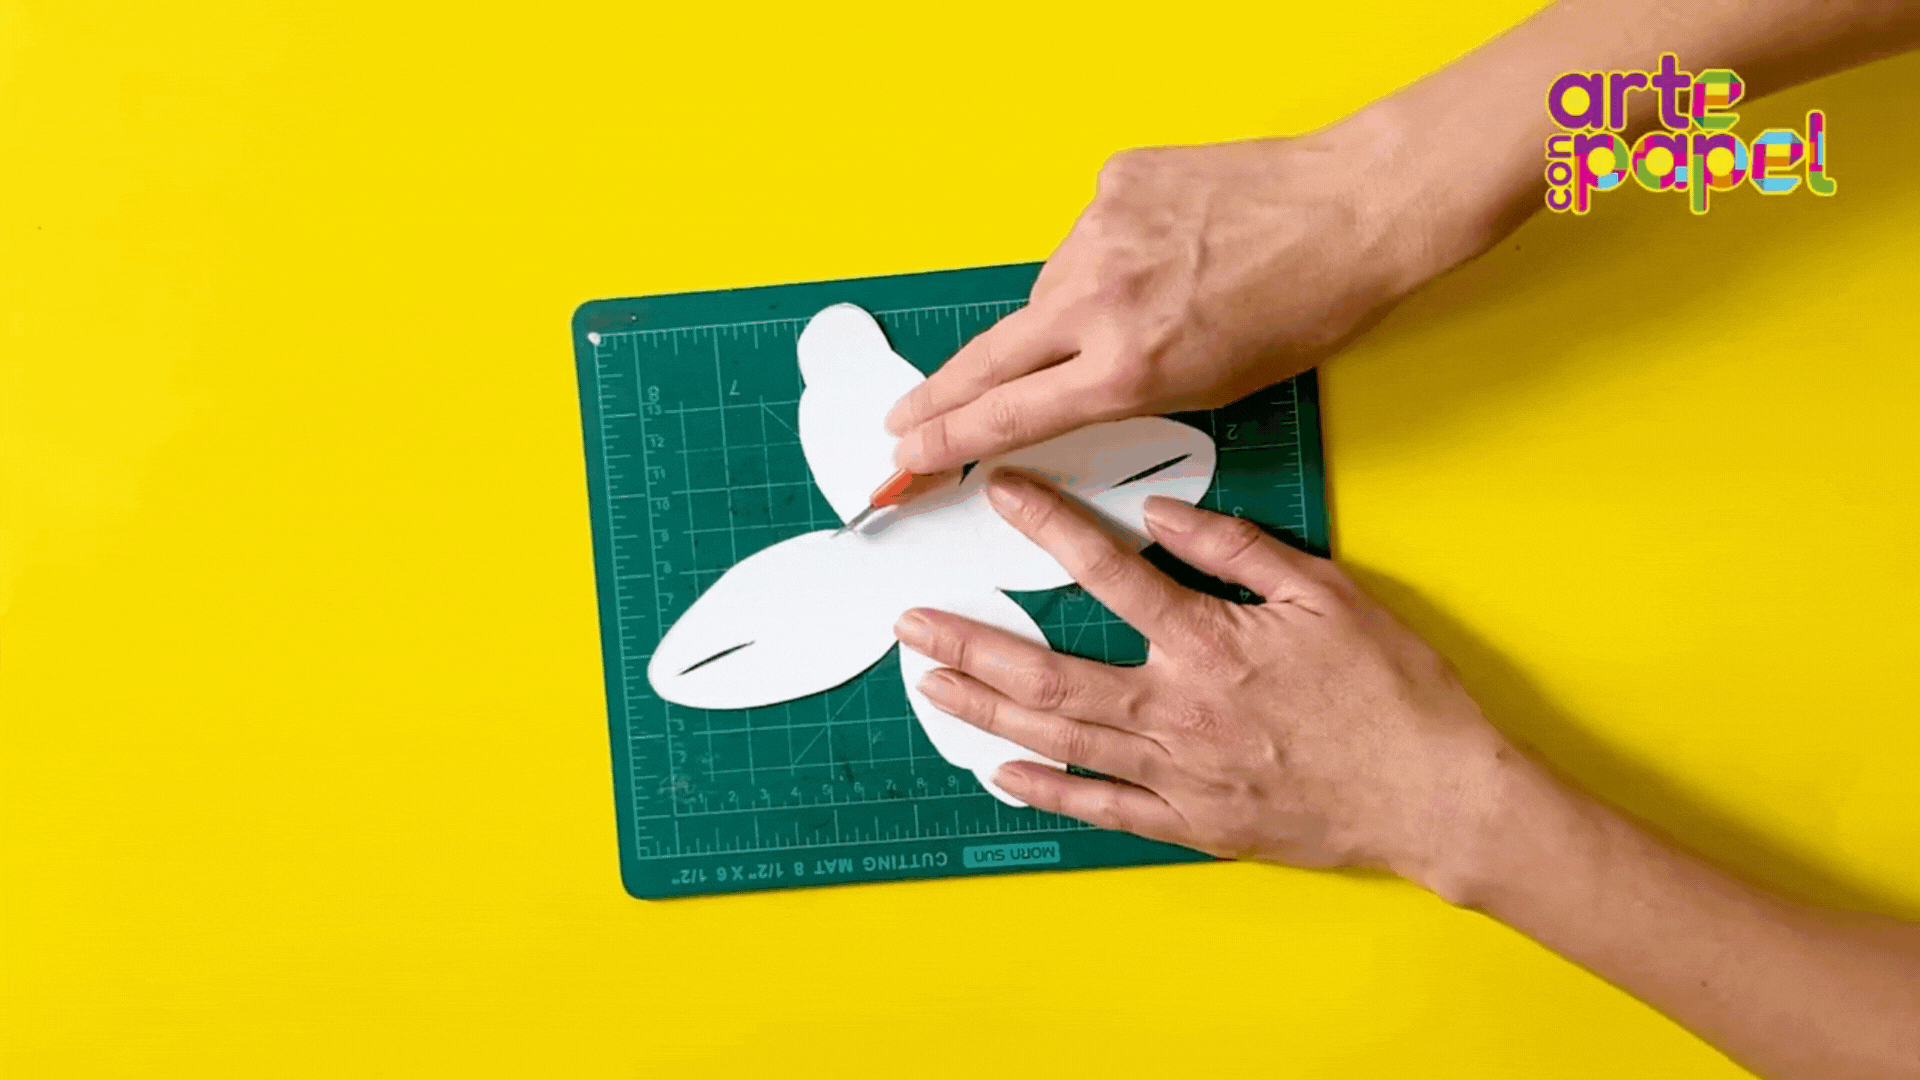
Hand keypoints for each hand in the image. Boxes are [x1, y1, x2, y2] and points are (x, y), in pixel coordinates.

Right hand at [884, 125, 1440, 472]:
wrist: (1354, 209)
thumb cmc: (1308, 308)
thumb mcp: (1212, 386)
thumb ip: (1122, 390)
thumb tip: (1060, 385)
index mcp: (1127, 368)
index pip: (1004, 418)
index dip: (945, 445)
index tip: (905, 458)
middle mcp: (1099, 299)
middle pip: (987, 359)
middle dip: (939, 398)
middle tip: (905, 420)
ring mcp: (1101, 231)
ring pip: (1050, 291)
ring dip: (1072, 310)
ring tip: (1151, 304)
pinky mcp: (1114, 179)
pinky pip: (1089, 235)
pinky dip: (1114, 252)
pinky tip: (1169, 250)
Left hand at [890, 470, 1512, 893]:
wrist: (1435, 795)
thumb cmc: (1391, 691)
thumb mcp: (1325, 595)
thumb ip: (1238, 550)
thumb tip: (1165, 513)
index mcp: (1207, 643)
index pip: (1105, 573)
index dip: (1047, 527)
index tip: (1001, 494)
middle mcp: (1174, 709)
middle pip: (1047, 673)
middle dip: (971, 643)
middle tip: (911, 623)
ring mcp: (1176, 774)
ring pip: (1058, 741)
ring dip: (986, 712)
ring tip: (931, 686)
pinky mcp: (1190, 822)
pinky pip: (1101, 809)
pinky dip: (1047, 793)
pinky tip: (1002, 774)